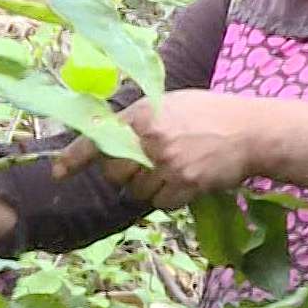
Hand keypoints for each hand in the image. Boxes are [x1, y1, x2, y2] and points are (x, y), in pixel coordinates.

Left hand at [51, 90, 263, 209]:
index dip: (74, 157)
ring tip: (172, 171)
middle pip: (115, 173)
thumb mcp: (170, 104)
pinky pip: (161, 203)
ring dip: (148, 188)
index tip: (57, 172)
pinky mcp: (185, 184)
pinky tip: (185, 181)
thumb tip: (108, 137)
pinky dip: (168, 198)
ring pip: (137, 192)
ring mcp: (168, 164)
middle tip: (146, 166)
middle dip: (124, 175)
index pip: (99, 138)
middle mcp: (151, 139)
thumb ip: (139, 120)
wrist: (250, 130)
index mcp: (144, 114)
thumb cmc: (210, 113)